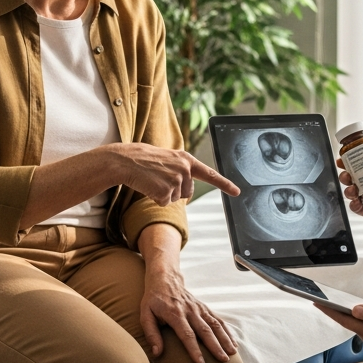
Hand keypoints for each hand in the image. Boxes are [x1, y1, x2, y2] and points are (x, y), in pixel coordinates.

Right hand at [112, 143, 239, 205]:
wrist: (125, 160)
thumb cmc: (144, 160)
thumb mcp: (168, 159)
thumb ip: (182, 170)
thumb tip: (188, 190)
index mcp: (186, 159)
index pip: (210, 174)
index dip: (225, 184)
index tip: (237, 192)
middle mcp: (185, 169)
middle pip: (187, 192)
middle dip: (174, 190)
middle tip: (159, 178)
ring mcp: (176, 180)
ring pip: (176, 199)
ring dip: (163, 193)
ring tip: (152, 179)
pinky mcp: (166, 191)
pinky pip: (165, 202)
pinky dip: (155, 198)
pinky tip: (148, 186)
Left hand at [140, 264, 237, 362]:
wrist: (165, 278)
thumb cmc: (153, 299)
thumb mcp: (145, 314)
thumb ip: (151, 334)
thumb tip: (157, 353)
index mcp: (175, 314)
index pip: (187, 334)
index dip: (194, 349)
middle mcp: (190, 311)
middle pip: (205, 331)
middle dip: (215, 346)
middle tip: (223, 361)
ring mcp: (199, 308)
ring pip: (215, 324)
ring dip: (225, 339)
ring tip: (232, 353)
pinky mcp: (204, 308)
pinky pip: (218, 319)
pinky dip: (227, 331)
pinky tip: (233, 342)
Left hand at [316, 303, 362, 359]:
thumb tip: (354, 309)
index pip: (345, 320)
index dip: (330, 311)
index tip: (317, 303)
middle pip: (349, 323)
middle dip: (335, 312)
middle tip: (322, 300)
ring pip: (357, 325)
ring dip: (347, 315)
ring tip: (335, 303)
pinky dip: (359, 319)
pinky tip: (357, 312)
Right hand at [338, 149, 362, 241]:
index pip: (361, 165)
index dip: (350, 161)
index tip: (343, 158)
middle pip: (352, 178)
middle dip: (345, 174)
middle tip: (345, 173)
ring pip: (352, 192)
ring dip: (347, 189)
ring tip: (352, 188)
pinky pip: (357, 208)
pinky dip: (353, 204)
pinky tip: (356, 201)